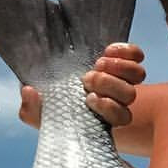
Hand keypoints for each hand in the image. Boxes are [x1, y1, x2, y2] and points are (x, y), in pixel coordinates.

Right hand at [18, 43, 145, 128]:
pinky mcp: (124, 59)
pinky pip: (137, 55)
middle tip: (87, 78)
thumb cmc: (51, 101)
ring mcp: (122, 78)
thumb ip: (32, 110)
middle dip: (108, 85)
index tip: (90, 99)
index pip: (121, 117)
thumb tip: (30, 92)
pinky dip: (126, 51)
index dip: (110, 109)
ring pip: (138, 75)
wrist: (59, 79)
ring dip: (118, 68)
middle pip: (129, 95)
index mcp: (102, 115)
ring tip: (97, 63)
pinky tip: (107, 50)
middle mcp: (117, 98)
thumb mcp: (39, 111)